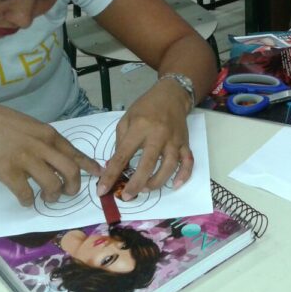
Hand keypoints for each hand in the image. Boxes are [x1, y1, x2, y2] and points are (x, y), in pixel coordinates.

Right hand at [0, 102, 100, 205]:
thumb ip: (45, 139)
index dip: (89, 166)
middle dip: (73, 186)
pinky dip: (28, 201)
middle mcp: (42, 147)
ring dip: (53, 196)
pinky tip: (26, 200)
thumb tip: (58, 155)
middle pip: (70, 171)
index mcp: (49, 135)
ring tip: (48, 198)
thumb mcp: (31, 126)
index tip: (99, 174)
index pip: (75, 153)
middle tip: (68, 193)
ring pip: (52, 185)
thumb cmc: (1, 123)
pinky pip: (26, 194)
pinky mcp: (9, 172)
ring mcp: (26, 160)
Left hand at [97, 80, 192, 200]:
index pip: (123, 155)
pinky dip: (184, 175)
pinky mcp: (185, 143)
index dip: (111, 174)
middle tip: (126, 196)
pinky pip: (188, 161)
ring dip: (157, 182)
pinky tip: (176, 185)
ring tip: (146, 190)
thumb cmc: (145, 107)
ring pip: (169, 166)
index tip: (102, 190)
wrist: (171, 95)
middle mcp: (158, 135)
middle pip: (148, 164)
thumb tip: (114, 167)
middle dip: (136, 183)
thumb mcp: (126, 119)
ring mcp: (174, 140)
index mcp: (140, 128)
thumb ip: (120, 142)